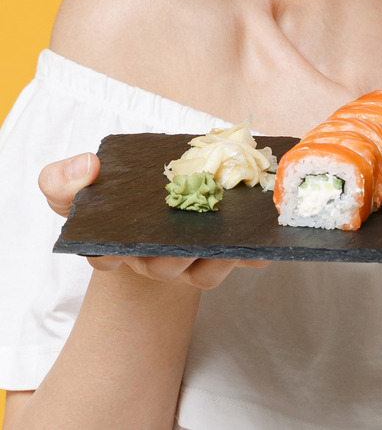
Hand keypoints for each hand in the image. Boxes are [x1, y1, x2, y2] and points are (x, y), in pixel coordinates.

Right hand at [38, 153, 268, 288]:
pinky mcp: (227, 254)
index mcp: (116, 248)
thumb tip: (86, 166)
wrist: (165, 191)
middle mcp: (154, 260)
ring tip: (230, 238)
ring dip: (218, 259)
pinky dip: (253, 253)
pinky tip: (261, 239)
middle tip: (185, 230)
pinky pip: (242, 261)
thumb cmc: (116, 194)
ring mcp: (193, 260)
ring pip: (204, 274)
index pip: (105, 259)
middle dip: (173, 256)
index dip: (108, 256)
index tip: (115, 245)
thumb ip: (61, 181)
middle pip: (162, 269)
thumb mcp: (76, 185)